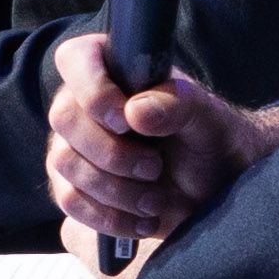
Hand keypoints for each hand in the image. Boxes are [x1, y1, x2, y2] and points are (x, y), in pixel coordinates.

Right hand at [42, 36, 278, 251]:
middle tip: (154, 167)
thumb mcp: (207, 118)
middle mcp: (83, 103)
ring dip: (116, 189)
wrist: (214, 189)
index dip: (93, 90)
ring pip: (64, 163)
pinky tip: (143, 220)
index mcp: (113, 68)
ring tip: (156, 199)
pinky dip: (109, 216)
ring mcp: (73, 145)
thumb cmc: (210, 140)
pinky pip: (70, 200)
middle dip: (112, 153)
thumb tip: (135, 112)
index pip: (76, 58)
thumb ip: (179, 105)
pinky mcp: (73, 186)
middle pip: (64, 119)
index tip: (126, 122)